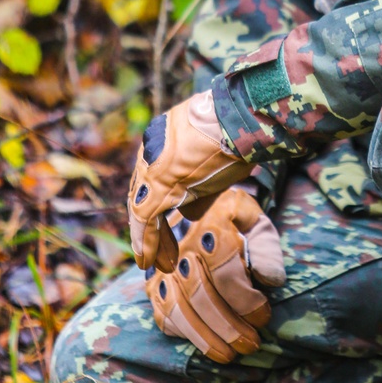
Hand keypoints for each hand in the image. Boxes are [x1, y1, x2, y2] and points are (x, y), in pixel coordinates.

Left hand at [128, 90, 248, 271]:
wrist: (239, 118)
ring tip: (157, 264)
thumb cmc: (237, 133)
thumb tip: (190, 212)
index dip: (157, 208)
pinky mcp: (158, 184)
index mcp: (162, 141)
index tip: (162, 229)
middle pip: (144, 197)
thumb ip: (200, 183)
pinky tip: (149, 260)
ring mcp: (152, 166)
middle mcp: (151, 152)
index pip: (152, 181)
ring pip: (142, 210)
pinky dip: (147, 242)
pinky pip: (145, 218)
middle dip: (152, 228)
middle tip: (159, 254)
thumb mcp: (214, 156)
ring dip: (151, 240)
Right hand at [145, 185, 286, 360]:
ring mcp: (162, 267)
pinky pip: (164, 315)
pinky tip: (208, 343)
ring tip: (229, 354)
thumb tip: (270, 280)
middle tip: (251, 344)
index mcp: (210, 226)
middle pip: (201, 295)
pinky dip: (185, 334)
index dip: (246, 301)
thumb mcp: (255, 222)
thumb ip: (265, 248)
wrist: (195, 208)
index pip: (225, 272)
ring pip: (179, 309)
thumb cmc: (233, 220)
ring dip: (206, 338)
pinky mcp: (152, 284)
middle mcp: (181, 247)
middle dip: (228, 327)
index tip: (263, 317)